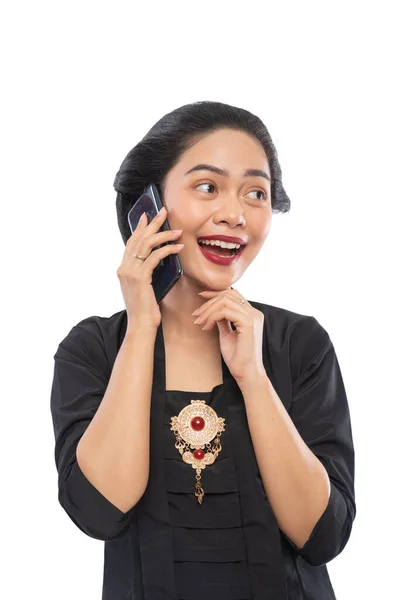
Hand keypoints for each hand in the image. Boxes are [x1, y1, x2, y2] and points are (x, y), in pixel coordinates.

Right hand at [117, 207, 183, 330]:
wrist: (142, 326)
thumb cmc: (147, 309)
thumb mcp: (145, 286)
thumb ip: (147, 272)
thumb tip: (160, 257)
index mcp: (123, 269)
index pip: (131, 243)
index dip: (139, 228)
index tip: (147, 215)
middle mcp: (124, 268)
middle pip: (138, 238)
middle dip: (152, 223)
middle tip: (164, 212)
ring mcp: (130, 272)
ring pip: (147, 244)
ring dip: (164, 235)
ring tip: (177, 230)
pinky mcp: (140, 277)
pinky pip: (155, 257)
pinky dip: (168, 250)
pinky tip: (178, 247)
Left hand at [192, 287, 266, 383]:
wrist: (246, 373)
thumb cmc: (237, 357)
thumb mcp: (227, 334)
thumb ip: (223, 320)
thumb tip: (213, 309)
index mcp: (251, 314)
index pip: (233, 294)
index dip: (215, 293)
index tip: (200, 297)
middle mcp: (254, 313)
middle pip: (228, 295)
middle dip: (208, 302)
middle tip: (196, 314)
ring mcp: (253, 317)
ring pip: (225, 302)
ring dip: (208, 310)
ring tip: (199, 322)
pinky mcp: (248, 323)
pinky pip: (225, 311)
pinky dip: (212, 317)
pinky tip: (207, 327)